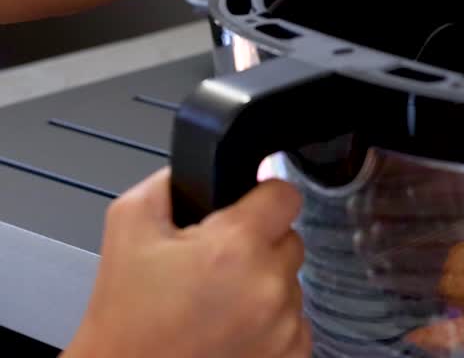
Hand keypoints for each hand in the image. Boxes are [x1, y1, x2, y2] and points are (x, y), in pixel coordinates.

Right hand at [62, 169, 308, 357]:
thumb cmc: (126, 320)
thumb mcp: (128, 226)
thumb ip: (169, 183)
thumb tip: (202, 165)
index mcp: (236, 245)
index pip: (286, 194)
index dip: (262, 198)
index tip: (247, 211)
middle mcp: (269, 285)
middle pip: (289, 240)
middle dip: (258, 248)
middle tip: (216, 268)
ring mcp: (284, 325)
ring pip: (291, 283)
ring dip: (263, 288)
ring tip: (218, 304)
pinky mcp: (291, 354)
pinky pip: (295, 323)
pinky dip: (270, 324)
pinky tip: (232, 329)